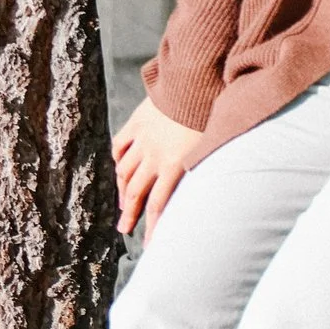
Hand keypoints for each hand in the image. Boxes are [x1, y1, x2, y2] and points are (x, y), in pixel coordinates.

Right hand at [112, 98, 202, 239]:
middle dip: (130, 214)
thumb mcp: (211, 146)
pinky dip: (118, 157)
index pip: (160, 205)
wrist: (194, 82)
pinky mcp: (136, 122)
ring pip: (125, 170)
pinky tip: (118, 166)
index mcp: (174, 165)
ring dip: (122, 189)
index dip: (154, 227)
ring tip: (122, 203)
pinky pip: (121, 144)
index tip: (150, 246)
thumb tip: (209, 190)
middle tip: (124, 230)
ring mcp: (142, 139)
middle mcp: (153, 156)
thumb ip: (203, 168)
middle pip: (136, 192)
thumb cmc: (210, 115)